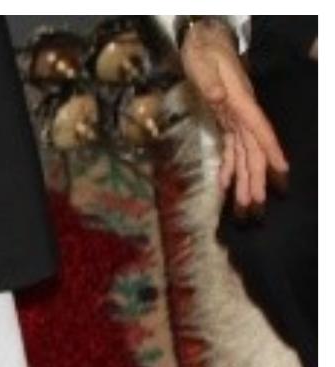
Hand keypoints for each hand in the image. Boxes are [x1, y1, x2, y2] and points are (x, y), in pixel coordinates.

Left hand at [180, 20, 288, 211]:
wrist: (202, 42)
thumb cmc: (203, 52)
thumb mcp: (203, 65)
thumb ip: (210, 83)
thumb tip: (219, 98)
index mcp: (241, 103)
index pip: (259, 130)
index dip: (270, 151)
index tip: (281, 173)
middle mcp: (242, 114)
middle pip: (253, 150)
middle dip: (256, 179)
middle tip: (255, 206)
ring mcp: (236, 118)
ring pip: (244, 154)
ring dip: (244, 179)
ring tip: (244, 205)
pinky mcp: (226, 120)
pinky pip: (231, 148)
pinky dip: (228, 167)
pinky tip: (225, 186)